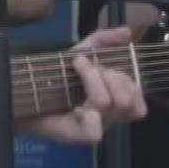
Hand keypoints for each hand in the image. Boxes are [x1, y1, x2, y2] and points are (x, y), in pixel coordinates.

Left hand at [27, 26, 145, 143]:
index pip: (138, 102)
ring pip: (109, 104)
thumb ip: (105, 40)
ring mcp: (94, 127)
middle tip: (86, 65)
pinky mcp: (77, 136)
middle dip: (109, 76)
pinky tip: (77, 108)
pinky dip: (89, 116)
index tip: (106, 68)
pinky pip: (95, 132)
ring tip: (77, 68)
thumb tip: (127, 31)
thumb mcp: (83, 51)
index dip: (129, 83)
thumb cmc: (59, 76)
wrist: (29, 91)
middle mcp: (108, 118)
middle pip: (126, 101)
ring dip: (93, 80)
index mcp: (115, 103)